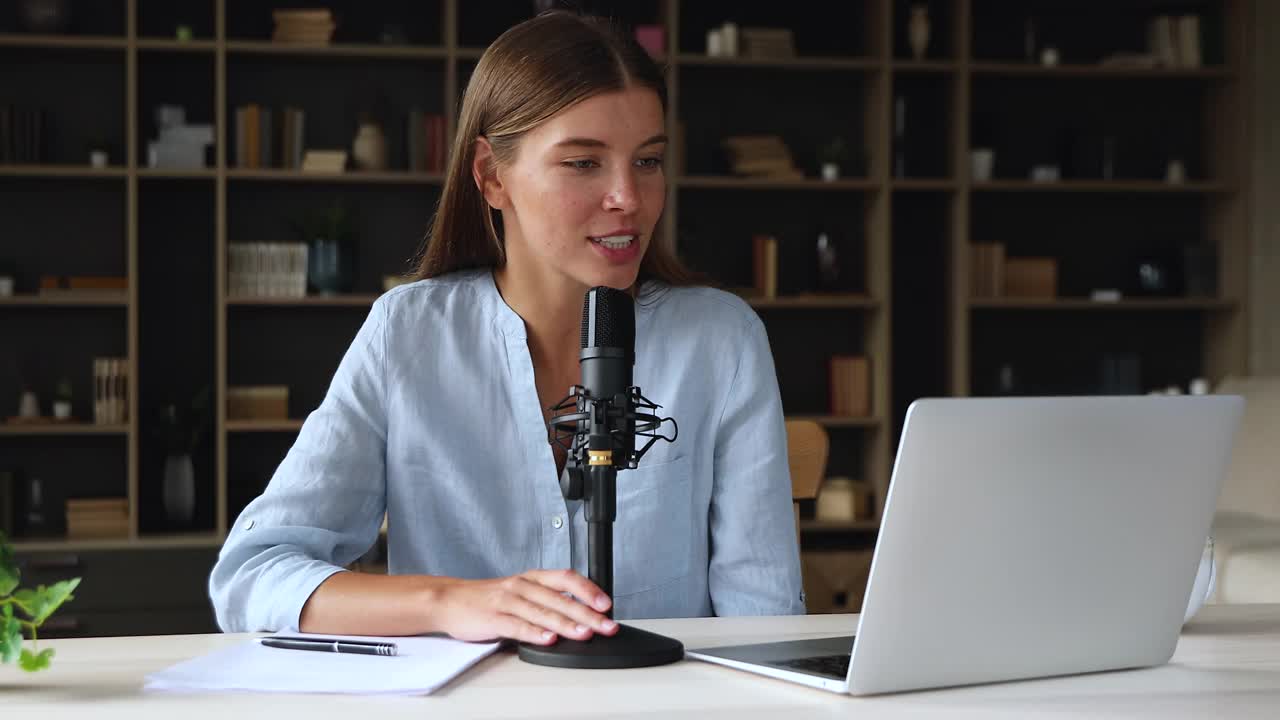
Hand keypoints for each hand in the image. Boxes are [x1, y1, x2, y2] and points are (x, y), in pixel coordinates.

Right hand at [429, 569, 619, 644]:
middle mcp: (522, 586)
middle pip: (559, 599)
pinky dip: (534, 633)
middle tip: (606, 626)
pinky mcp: (493, 618)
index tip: (606, 604)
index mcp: (532, 578)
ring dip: (566, 624)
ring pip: (542, 612)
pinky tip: (548, 639)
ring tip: (584, 634)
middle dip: (587, 614)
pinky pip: (517, 625)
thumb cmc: (488, 598)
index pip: (566, 578)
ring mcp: (507, 601)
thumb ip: (547, 600)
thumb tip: (580, 615)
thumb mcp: (521, 591)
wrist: (450, 599)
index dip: (588, 590)